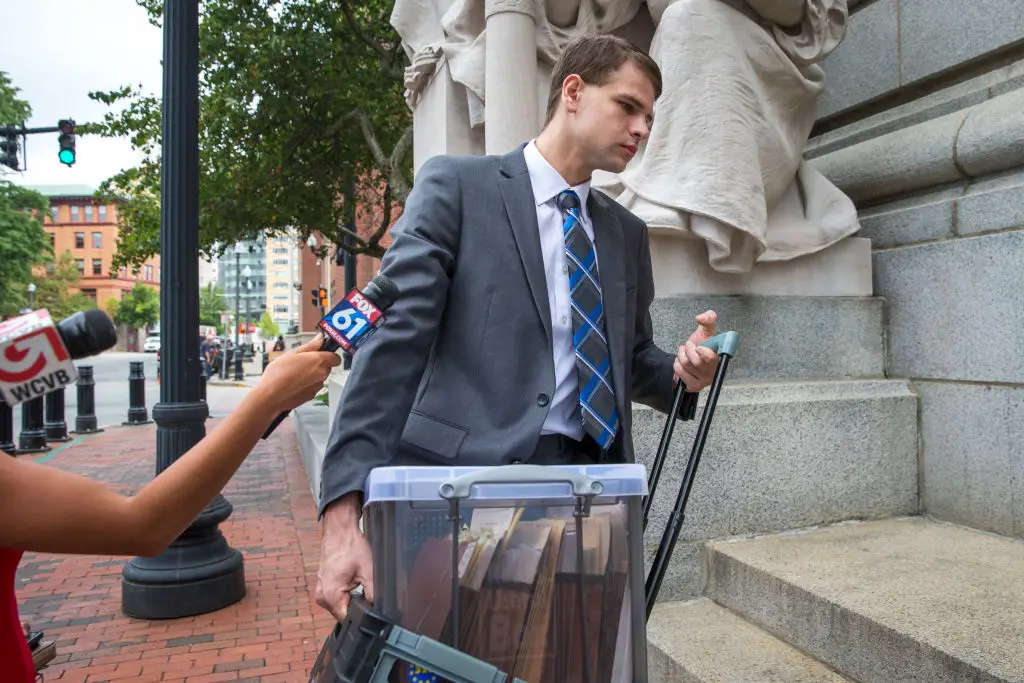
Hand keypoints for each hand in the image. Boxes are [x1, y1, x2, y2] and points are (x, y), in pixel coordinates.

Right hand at [255, 333, 340, 411]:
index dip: (329, 354)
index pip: (336, 357)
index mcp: (318, 361)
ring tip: (295, 373)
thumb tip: (320, 338)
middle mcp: (321, 374)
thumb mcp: (292, 353)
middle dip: (318, 364)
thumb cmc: (278, 374)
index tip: (320, 353)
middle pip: (327, 367)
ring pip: (320, 377)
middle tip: (302, 362)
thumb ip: (310, 346)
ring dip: (312, 375)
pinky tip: (294, 383)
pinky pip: (313, 386)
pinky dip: (307, 384)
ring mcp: (317, 386)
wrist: (270, 396)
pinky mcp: (312, 395)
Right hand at [316, 495, 373, 622]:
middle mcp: (322, 597)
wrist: (340, 530)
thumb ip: (373, 594)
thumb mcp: (368, 572)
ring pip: (340, 605)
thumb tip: (377, 610)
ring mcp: (321, 591)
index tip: (369, 605)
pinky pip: (335, 597)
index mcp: (331, 596)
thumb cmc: (351, 547)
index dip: (361, 616)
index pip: (347, 619)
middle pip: (343, 613)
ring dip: (350, 598)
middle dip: (356, 606)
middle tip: (363, 587)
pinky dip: (345, 592)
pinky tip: (351, 579)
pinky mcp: (323, 585)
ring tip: (356, 580)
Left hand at [673, 310, 719, 391]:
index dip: (705, 353)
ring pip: (686, 365)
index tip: (699, 347)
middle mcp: (714, 372)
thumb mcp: (705, 332)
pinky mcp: (694, 386)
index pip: (713, 358)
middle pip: (695, 362)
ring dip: (681, 355)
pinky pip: (680, 373)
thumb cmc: (700, 346)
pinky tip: (682, 363)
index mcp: (719, 358)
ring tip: (684, 353)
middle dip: (688, 350)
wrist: (690, 361)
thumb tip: (701, 317)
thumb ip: (708, 320)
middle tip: (688, 345)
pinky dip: (677, 365)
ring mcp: (704, 381)